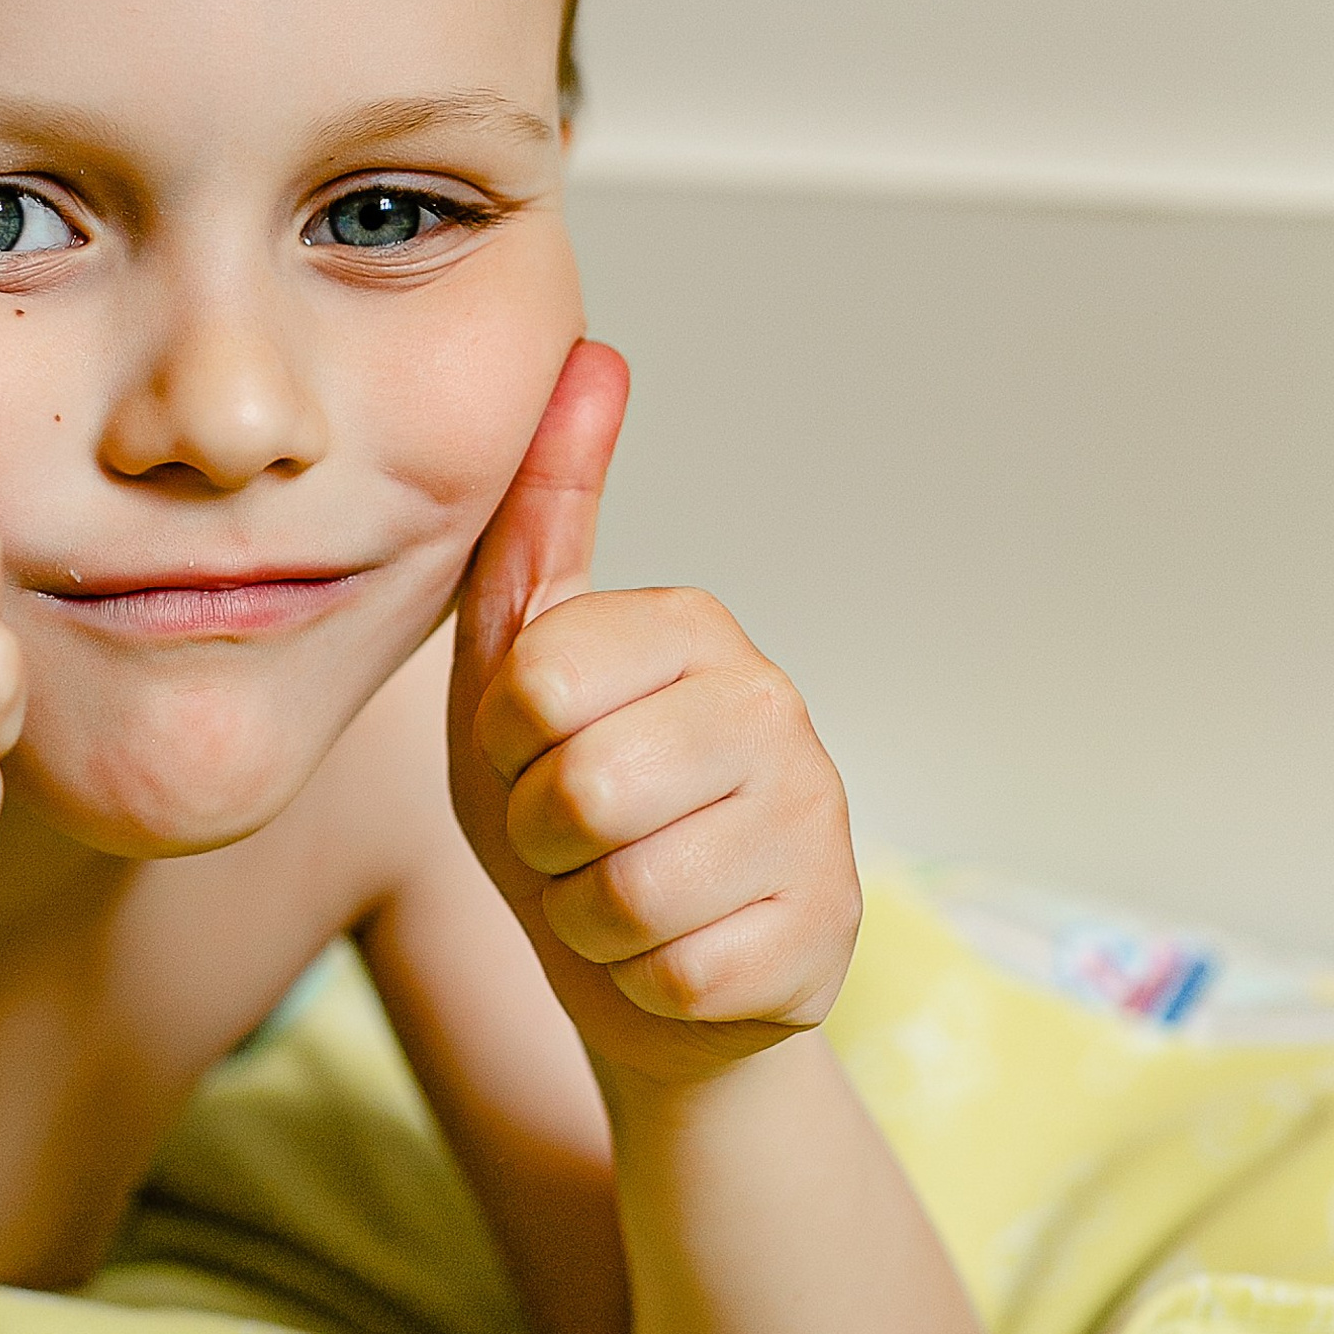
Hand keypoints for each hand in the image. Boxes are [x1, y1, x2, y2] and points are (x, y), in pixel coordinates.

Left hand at [447, 344, 861, 1085]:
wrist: (646, 976)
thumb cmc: (564, 811)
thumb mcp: (514, 666)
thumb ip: (538, 519)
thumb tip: (591, 350)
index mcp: (689, 625)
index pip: (533, 686)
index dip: (504, 749)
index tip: (535, 756)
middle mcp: (771, 703)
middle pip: (576, 793)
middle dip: (541, 844)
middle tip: (576, 840)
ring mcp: (816, 819)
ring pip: (625, 895)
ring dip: (587, 921)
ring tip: (619, 893)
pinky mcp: (829, 934)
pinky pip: (677, 976)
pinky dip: (644, 984)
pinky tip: (675, 953)